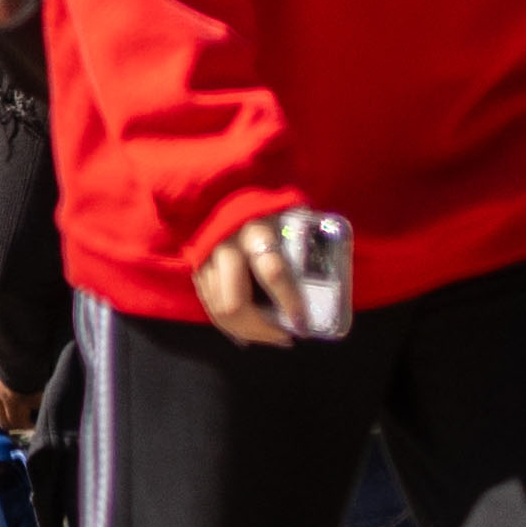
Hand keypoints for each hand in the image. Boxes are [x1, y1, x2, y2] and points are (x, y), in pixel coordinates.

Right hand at [194, 207, 323, 345]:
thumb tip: (330, 275)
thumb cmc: (263, 204)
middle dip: (261, 329)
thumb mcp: (288, 213)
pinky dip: (228, 325)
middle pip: (235, 303)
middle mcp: (225, 247)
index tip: (303, 324)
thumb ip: (305, 238)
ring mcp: (205, 260)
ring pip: (218, 310)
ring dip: (246, 332)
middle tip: (285, 337)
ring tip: (272, 337)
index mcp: (255, 230)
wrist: (217, 189)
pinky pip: (209, 306)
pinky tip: (248, 332)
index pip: (272, 272)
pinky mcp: (195, 269)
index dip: (288, 302)